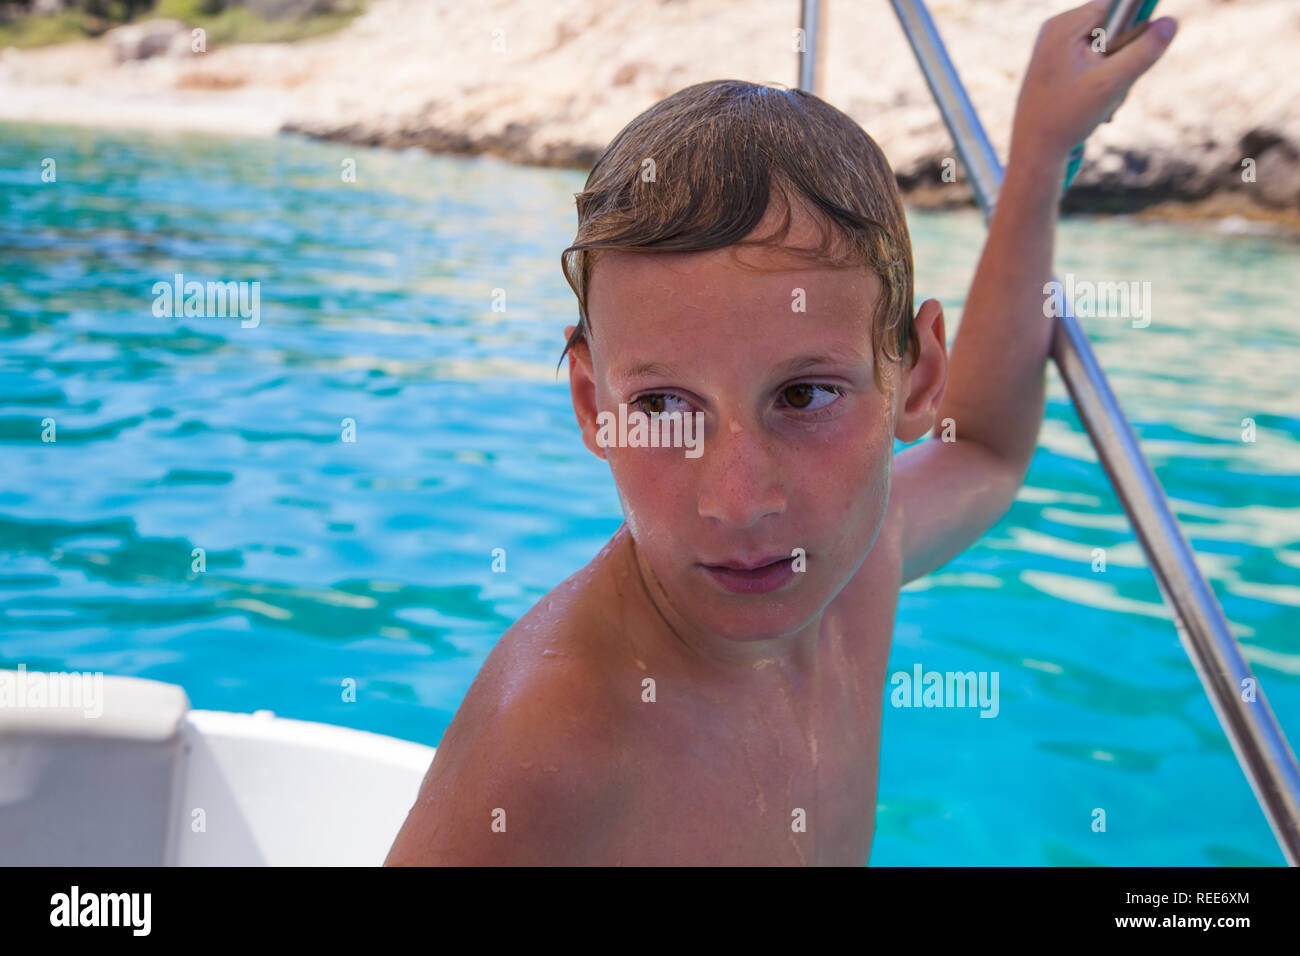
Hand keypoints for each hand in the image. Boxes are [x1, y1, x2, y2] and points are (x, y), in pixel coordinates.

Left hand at [1009, 0, 1176, 167]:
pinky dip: (1102, 84)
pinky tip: (1094, 107)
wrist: (1034, 153)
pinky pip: (1094, 64)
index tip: (1128, 59)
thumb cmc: (1066, 119)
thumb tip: (1171, 21)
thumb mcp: (1112, 84)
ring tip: (1103, 103)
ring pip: (1107, 50)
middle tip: (1114, 89)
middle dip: (1124, 59)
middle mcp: (1056, 30)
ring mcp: (1054, 48)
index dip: (1134, 30)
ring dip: (1115, 76)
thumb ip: (1144, 51)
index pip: (1118, 6)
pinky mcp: (1057, 66)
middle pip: (1114, 28)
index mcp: (1064, 26)